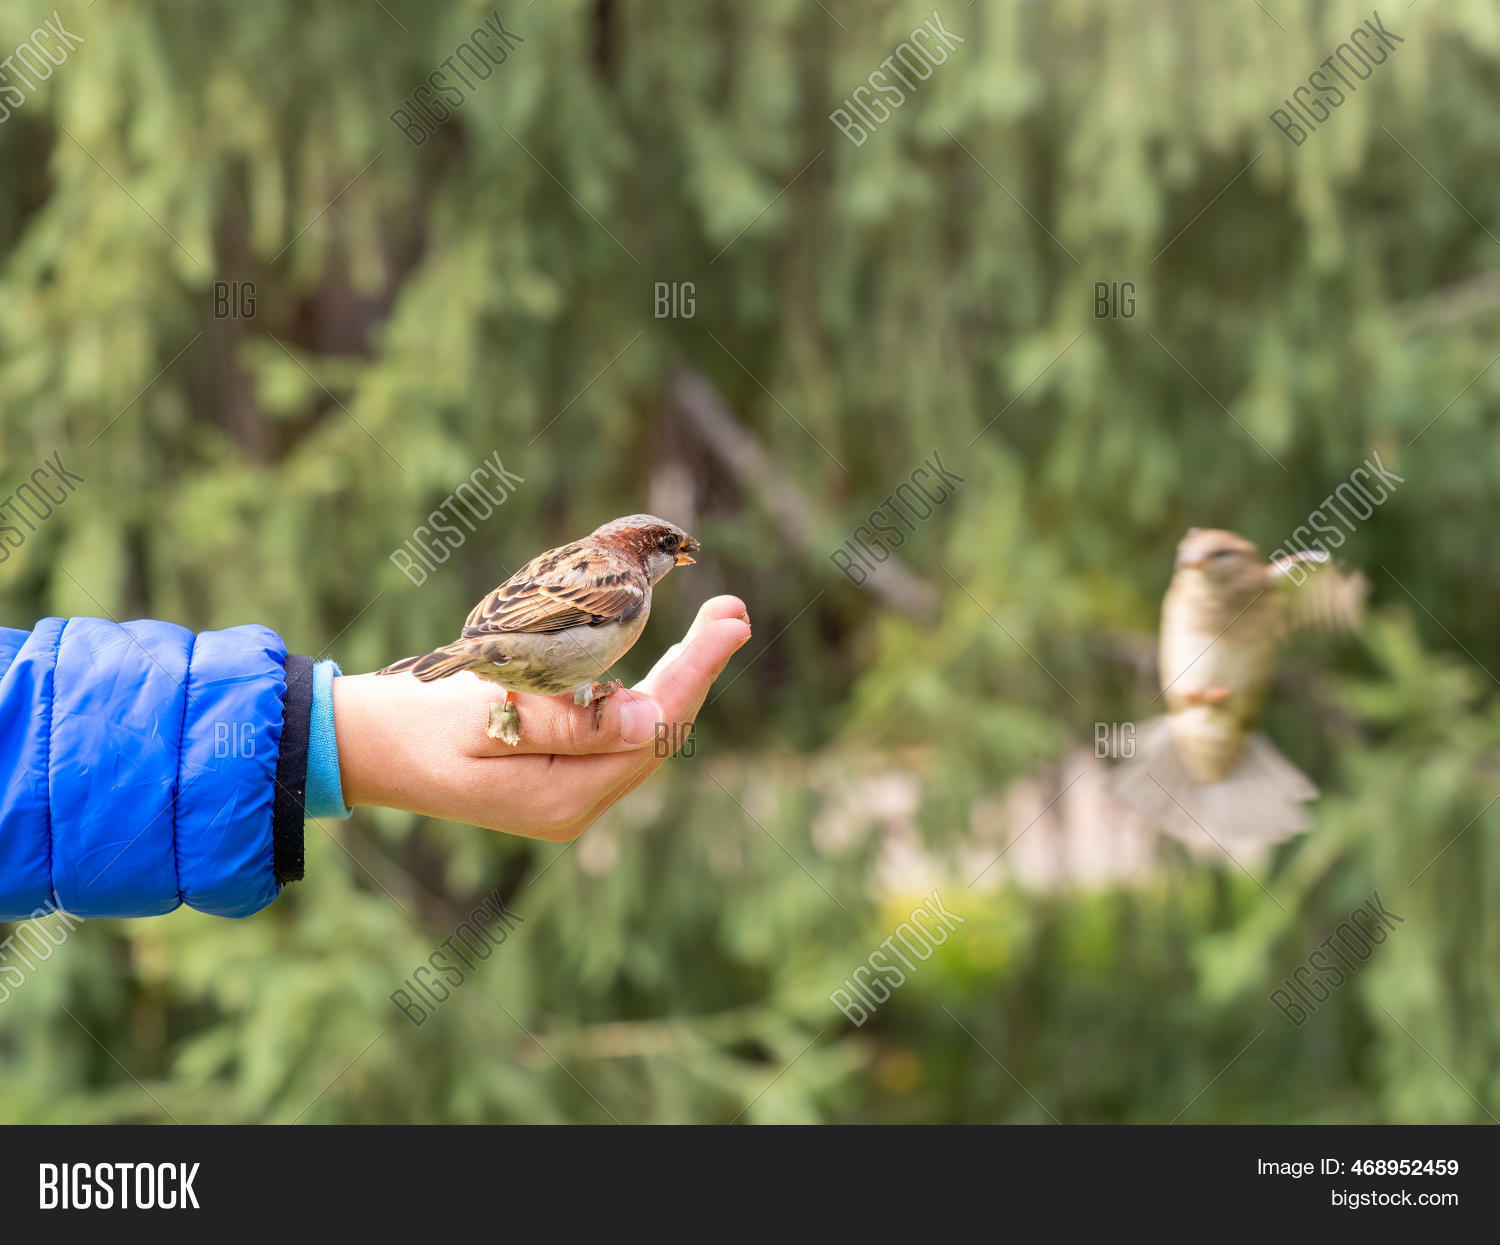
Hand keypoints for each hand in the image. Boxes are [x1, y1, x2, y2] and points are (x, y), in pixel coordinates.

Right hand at [333, 596, 750, 840]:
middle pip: (658, 733)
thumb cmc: (417, 724)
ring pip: (643, 734)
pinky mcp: (557, 779)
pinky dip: (647, 693)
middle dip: (699, 670)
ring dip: (681, 679)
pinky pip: (618, 736)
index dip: (697, 672)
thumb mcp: (483, 718)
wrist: (364, 751)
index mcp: (565, 796)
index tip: (731, 620)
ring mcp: (569, 796)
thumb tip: (652, 720)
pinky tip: (669, 662)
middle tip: (734, 610)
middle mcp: (577, 805)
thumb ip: (566, 721)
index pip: (654, 729)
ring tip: (716, 625)